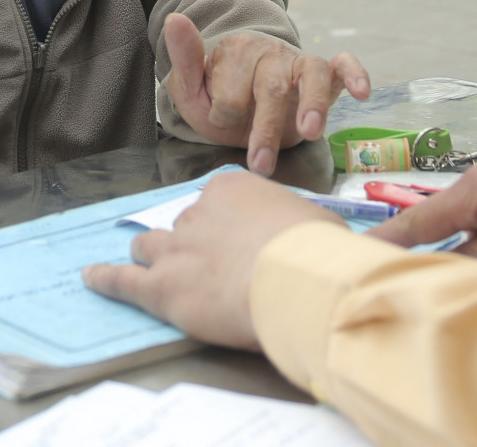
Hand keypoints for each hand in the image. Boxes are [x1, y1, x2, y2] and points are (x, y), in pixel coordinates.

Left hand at [82, 171, 336, 348]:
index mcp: (236, 189)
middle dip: (191, 242)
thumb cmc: (320, 256)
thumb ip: (326, 233)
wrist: (298, 284)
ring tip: (148, 266)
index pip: (217, 201)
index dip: (224, 225)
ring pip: (151, 246)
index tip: (236, 240)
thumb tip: (384, 237)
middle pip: (184, 224)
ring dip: (152, 258)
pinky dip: (105, 279)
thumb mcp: (329, 231)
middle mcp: (200, 211)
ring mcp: (177, 247)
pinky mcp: (161, 286)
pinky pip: (122, 280)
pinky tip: (92, 278)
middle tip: (209, 264)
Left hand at [163, 14, 370, 176]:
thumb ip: (184, 57)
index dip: (224, 116)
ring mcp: (297, 61)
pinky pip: (343, 65)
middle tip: (260, 164)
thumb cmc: (215, 99)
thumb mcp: (189, 87)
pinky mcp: (324, 74)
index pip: (231, 91)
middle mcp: (269, 52)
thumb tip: (175, 19)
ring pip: (311, 73)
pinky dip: (355, 73)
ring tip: (309, 131)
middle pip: (270, 88)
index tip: (219, 127)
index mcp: (234, 52)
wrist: (239, 104)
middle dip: (265, 128)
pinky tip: (361, 92)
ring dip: (311, 103)